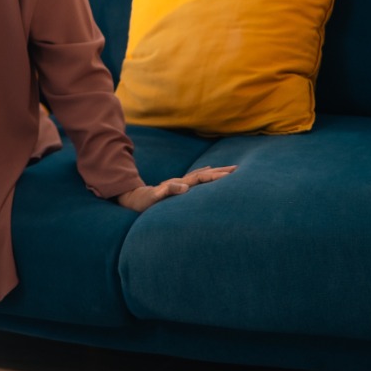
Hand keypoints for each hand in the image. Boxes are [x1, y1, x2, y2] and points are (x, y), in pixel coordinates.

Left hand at [115, 165, 236, 213]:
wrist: (133, 198)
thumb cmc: (144, 201)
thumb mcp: (154, 197)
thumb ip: (168, 190)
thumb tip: (185, 187)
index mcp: (179, 183)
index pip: (201, 178)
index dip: (216, 176)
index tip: (231, 175)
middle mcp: (181, 181)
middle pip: (204, 173)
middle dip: (221, 171)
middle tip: (238, 169)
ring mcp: (180, 182)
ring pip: (201, 174)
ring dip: (215, 171)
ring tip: (229, 169)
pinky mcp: (178, 186)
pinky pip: (195, 178)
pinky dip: (204, 173)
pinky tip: (208, 171)